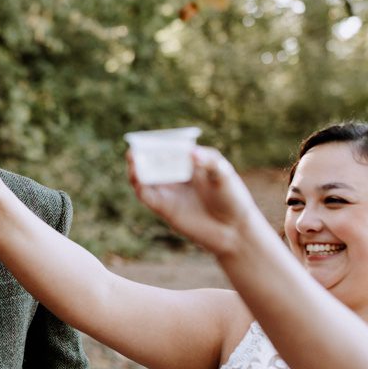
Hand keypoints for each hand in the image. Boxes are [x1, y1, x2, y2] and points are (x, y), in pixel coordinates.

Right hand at [127, 147, 263, 257]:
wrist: (235, 230)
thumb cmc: (232, 198)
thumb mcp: (225, 174)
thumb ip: (209, 161)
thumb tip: (192, 153)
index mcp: (187, 162)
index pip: (168, 147)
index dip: (158, 141)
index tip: (151, 137)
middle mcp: (174, 175)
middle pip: (151, 160)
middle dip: (141, 152)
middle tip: (135, 147)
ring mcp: (168, 191)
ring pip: (144, 177)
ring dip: (135, 167)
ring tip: (132, 158)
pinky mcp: (164, 208)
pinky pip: (146, 195)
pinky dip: (139, 185)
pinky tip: (138, 178)